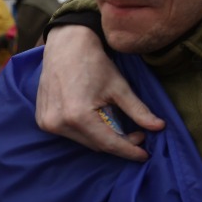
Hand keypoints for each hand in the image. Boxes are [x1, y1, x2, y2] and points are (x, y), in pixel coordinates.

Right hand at [36, 25, 164, 160]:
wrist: (67, 45)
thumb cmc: (94, 63)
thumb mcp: (120, 87)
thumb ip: (138, 110)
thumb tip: (159, 127)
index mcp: (77, 117)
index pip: (108, 143)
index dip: (129, 150)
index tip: (145, 156)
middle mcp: (58, 123)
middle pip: (96, 144)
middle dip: (119, 142)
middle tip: (139, 135)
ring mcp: (47, 122)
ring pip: (84, 141)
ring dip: (104, 138)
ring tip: (121, 125)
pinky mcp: (42, 119)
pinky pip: (70, 134)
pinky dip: (88, 131)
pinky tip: (100, 120)